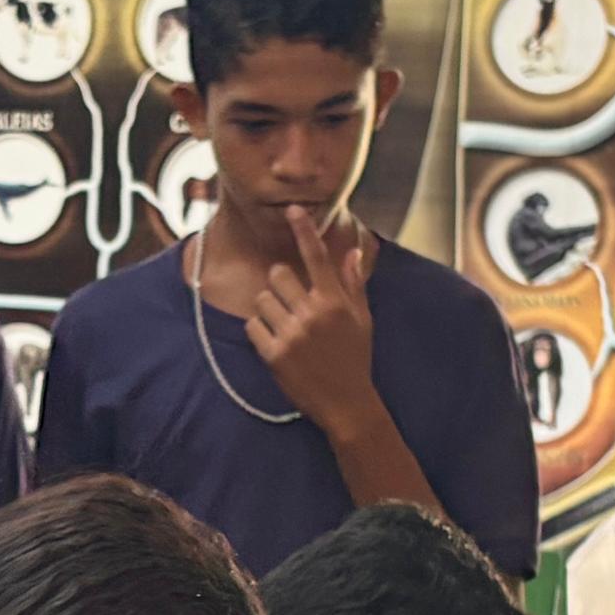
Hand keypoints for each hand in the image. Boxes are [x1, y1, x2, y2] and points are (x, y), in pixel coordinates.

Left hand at [240, 206, 382, 431]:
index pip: (317, 257)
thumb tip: (352, 251)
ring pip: (262, 299)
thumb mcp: (362, 321)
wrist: (346, 404)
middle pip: (277, 274)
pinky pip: (252, 326)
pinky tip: (276, 344)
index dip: (304, 230)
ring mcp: (292, 334)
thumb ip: (354, 285)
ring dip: (268, 309)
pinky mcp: (274, 354)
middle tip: (290, 303)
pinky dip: (260, 332)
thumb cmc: (355, 359)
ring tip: (284, 327)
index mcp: (335, 302)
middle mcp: (313, 313)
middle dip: (280, 285)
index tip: (292, 209)